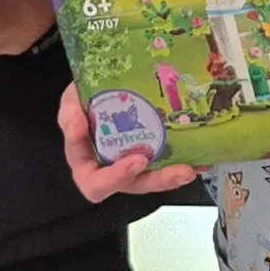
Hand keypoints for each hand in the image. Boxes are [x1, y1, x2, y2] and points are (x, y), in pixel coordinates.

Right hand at [57, 85, 200, 203]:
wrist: (102, 84)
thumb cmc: (83, 100)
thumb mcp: (70, 102)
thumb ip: (69, 113)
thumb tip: (76, 119)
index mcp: (87, 163)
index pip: (94, 181)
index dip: (114, 177)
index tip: (136, 160)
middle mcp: (112, 169)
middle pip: (130, 186)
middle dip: (152, 180)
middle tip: (175, 170)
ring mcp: (134, 163)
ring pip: (152, 179)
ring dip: (170, 176)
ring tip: (188, 169)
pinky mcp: (153, 155)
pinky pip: (168, 164)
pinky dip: (185, 162)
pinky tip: (201, 158)